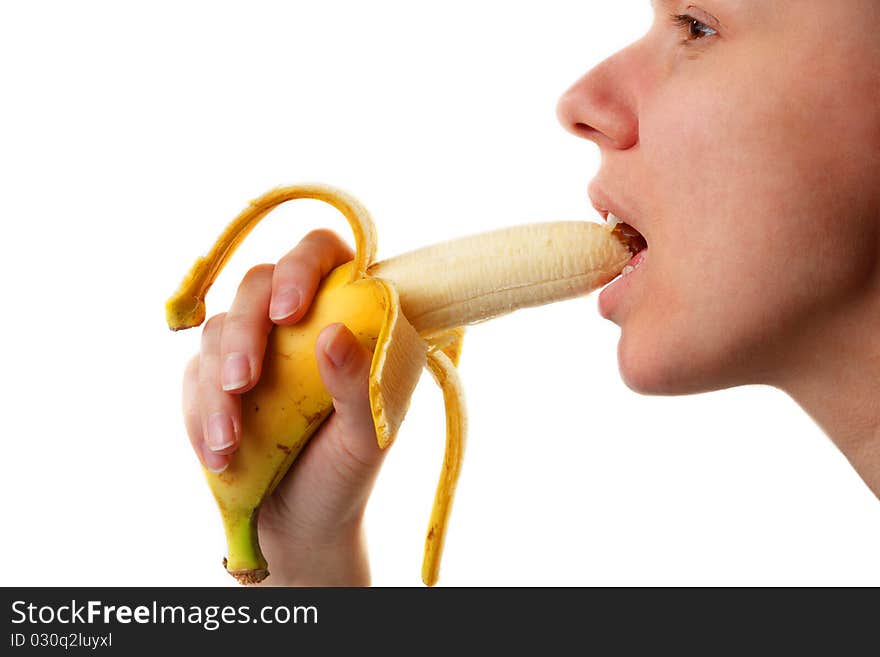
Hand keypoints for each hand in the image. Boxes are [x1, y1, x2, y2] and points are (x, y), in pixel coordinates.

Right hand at [181, 229, 385, 584]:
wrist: (302, 524)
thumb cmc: (345, 474)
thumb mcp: (366, 440)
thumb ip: (358, 388)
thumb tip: (334, 334)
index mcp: (349, 317)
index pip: (325, 254)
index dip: (303, 266)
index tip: (288, 312)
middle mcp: (299, 322)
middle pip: (257, 284)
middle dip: (244, 333)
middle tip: (245, 383)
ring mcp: (256, 348)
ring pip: (219, 330)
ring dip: (217, 386)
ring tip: (228, 442)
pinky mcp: (218, 378)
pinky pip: (194, 376)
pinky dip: (201, 413)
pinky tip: (219, 455)